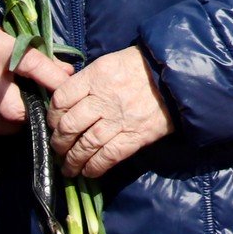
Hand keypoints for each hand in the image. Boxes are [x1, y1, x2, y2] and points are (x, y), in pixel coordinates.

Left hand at [26, 45, 174, 177]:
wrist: (179, 77)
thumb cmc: (143, 66)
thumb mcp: (112, 61)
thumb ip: (89, 79)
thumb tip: (68, 97)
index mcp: (96, 76)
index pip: (61, 98)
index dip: (52, 115)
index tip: (54, 123)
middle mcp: (104, 98)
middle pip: (69, 125)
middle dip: (58, 142)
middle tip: (58, 148)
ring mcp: (119, 120)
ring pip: (85, 145)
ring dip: (72, 160)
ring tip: (69, 167)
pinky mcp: (135, 137)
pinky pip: (107, 157)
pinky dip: (94, 167)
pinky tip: (88, 172)